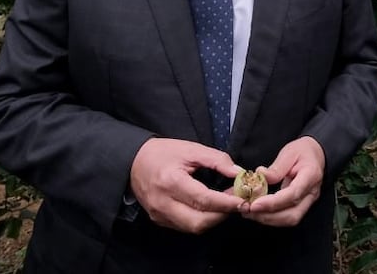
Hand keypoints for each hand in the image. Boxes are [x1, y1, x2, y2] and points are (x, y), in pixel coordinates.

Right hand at [129, 138, 245, 232]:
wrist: (133, 161)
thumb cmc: (163, 152)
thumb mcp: (191, 149)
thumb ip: (217, 160)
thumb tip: (239, 173)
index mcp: (171, 181)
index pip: (203, 200)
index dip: (226, 203)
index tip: (243, 200)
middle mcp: (163, 202)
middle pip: (199, 222)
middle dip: (222, 215)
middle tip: (237, 203)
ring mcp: (159, 214)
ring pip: (193, 228)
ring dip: (213, 219)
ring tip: (225, 205)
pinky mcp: (158, 220)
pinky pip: (184, 226)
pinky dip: (201, 220)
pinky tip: (209, 208)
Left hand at [241, 136, 324, 226]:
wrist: (316, 155)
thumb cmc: (303, 151)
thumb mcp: (289, 153)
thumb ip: (276, 168)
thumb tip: (261, 176)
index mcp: (311, 176)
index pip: (293, 194)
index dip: (273, 202)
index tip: (254, 204)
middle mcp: (311, 193)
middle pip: (292, 214)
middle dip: (268, 216)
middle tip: (247, 210)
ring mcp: (308, 202)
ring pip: (290, 219)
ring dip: (268, 219)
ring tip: (249, 212)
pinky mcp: (301, 206)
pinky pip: (287, 217)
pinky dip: (271, 217)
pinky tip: (258, 211)